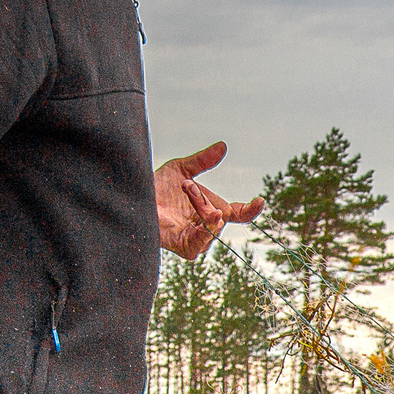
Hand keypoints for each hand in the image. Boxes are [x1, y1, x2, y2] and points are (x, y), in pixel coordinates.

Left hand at [157, 141, 263, 259]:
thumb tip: (223, 146)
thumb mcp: (181, 169)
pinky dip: (203, 232)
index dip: (251, 209)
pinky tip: (203, 218)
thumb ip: (203, 161)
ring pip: (212, 227)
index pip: (239, 214)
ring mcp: (197, 239)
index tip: (260, 200)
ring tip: (185, 193)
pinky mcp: (184, 248)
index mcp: (212, 210)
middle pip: (222, 217)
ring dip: (201, 209)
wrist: (134, 198)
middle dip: (206, 199)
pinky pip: (200, 244)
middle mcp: (206, 226)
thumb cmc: (155, 187)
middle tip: (187, 185)